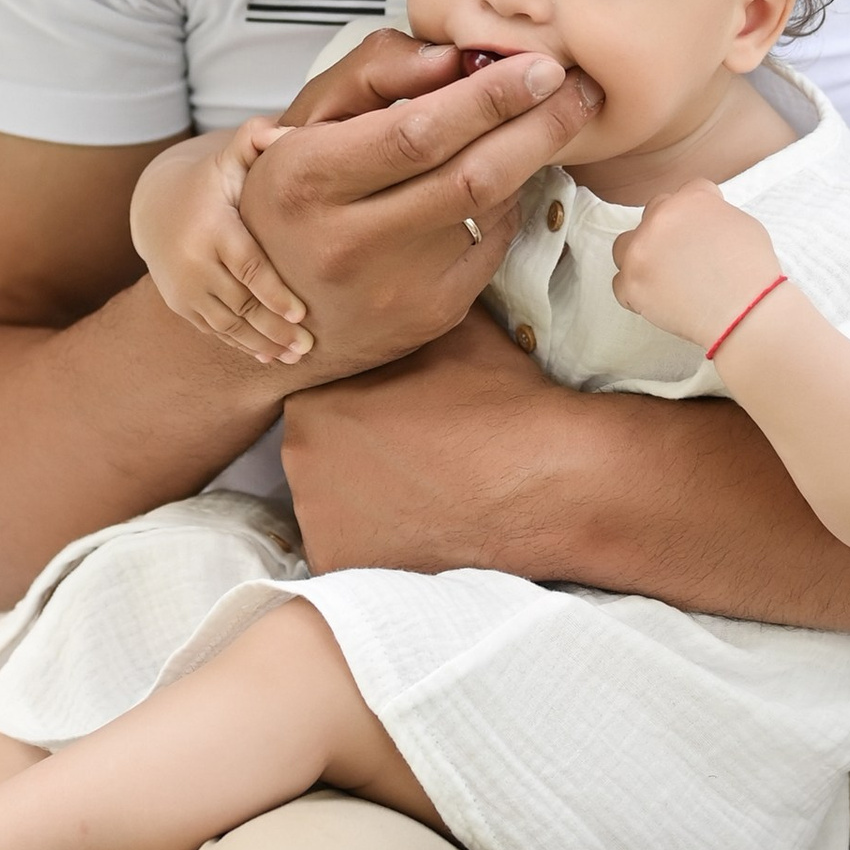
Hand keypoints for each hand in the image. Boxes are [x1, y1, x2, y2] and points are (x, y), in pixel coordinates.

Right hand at [129, 119, 312, 365]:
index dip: (273, 293)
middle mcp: (192, 262)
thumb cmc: (213, 180)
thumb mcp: (230, 156)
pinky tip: (270, 357)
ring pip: (227, 324)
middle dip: (275, 328)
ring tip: (297, 356)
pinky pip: (214, 330)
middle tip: (310, 345)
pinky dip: (242, 345)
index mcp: (211, 228)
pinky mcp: (181, 305)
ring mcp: (183, 288)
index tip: (302, 314)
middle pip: (240, 302)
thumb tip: (284, 132)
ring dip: (262, 344)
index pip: (246, 266)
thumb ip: (257, 139)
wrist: (156, 206)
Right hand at [236, 30, 604, 382]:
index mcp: (307, 179)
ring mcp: (392, 289)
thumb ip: (378, 74)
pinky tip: (513, 175)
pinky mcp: (430, 316)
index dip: (488, 98)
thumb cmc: (298, 192)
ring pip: (489, 210)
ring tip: (559, 117)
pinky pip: (494, 247)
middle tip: (578, 88)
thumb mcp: (310, 120)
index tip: (538, 67)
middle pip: (468, 177)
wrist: (279, 306)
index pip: (416, 134)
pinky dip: (510, 204)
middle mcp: (346, 242)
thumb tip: (458, 58)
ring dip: (534, 157)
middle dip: (537, 124)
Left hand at [286, 310, 568, 570]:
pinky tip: (422, 526)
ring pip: (333, 504)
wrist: (551, 482)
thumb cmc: (499, 400)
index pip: (323, 395)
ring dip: (364, 500)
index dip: (364, 402)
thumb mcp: (447, 327)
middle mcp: (298, 462)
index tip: (401, 411)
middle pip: (322, 453)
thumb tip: (402, 279)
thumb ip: (405, 311)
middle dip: (357, 452)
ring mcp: (317, 523)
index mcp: (312, 399)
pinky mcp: (344, 570)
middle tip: (414, 452)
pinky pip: (350, 551)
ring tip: (423, 492)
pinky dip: (378, 545)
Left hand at [607, 175, 781, 351]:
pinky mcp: (631, 282)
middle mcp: (661, 217)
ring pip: (625, 246)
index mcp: (691, 199)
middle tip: (683, 257)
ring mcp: (641, 250)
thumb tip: (702, 221)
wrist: (745, 312)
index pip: (687, 192)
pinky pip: (621, 284)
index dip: (696, 213)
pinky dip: (637, 292)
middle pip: (653, 214)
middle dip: (667, 233)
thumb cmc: (752, 273)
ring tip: (663, 277)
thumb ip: (714, 214)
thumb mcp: (742, 224)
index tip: (701, 230)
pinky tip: (659, 298)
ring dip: (641, 257)